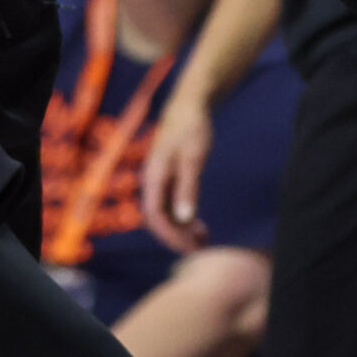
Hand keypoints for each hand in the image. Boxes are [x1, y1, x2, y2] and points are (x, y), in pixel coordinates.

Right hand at [138, 96, 211, 253]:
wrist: (189, 106)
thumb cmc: (191, 128)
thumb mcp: (193, 159)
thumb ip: (188, 189)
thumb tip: (185, 219)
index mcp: (153, 177)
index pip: (156, 217)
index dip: (171, 236)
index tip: (190, 248)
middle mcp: (152, 182)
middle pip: (159, 220)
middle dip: (177, 238)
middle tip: (200, 250)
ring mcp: (159, 181)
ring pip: (166, 215)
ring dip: (181, 230)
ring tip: (203, 241)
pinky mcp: (168, 178)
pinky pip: (171, 206)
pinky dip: (184, 219)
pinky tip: (199, 226)